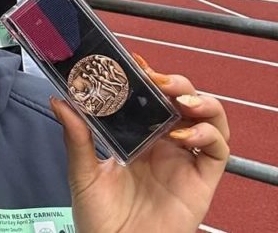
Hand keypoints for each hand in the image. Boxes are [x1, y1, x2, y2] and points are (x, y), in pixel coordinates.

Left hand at [50, 56, 228, 232]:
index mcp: (137, 135)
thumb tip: (59, 99)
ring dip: (200, 100)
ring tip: (179, 99)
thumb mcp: (82, 172)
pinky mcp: (202, 179)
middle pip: (182, 99)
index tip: (133, 61)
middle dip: (174, 82)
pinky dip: (208, 134)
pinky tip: (185, 133)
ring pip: (209, 116)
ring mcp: (185, 159)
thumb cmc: (99, 217)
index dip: (146, 76)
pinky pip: (218, 149)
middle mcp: (164, 142)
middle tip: (156, 78)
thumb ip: (76, 137)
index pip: (148, 96)